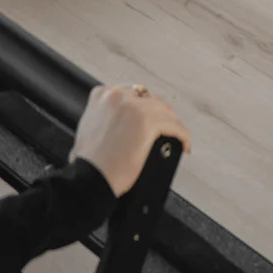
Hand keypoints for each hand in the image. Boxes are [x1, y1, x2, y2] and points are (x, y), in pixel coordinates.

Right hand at [72, 84, 191, 197]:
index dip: (143, 106)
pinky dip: (182, 135)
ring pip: (163, 111)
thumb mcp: (88, 129)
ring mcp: (133, 107)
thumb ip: (103, 118)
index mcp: (102, 95)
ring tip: (178, 136)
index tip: (150, 116)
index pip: (131, 94)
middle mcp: (117, 96)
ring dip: (173, 124)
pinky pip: (173, 126)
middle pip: (149, 99)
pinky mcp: (147, 122)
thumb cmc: (89, 164)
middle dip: (159, 113)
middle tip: (166, 127)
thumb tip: (120, 126)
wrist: (89, 179)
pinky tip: (184, 144)